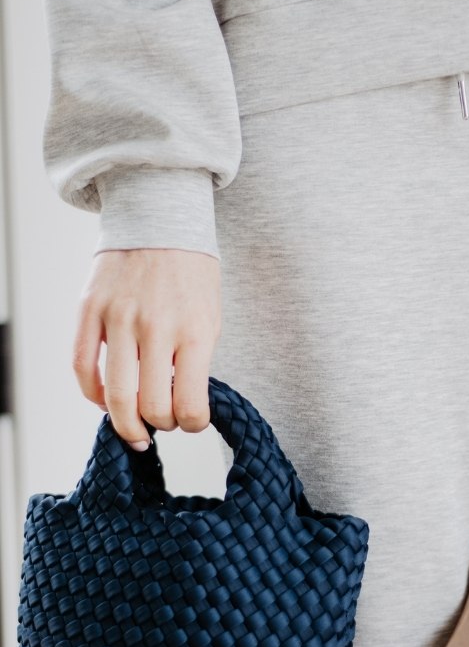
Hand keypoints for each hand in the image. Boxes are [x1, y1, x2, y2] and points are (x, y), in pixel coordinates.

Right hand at [72, 248, 221, 448]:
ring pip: (114, 396)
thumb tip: (178, 405)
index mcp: (193, 332)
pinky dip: (93, 394)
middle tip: (163, 421)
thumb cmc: (191, 276)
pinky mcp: (89, 309)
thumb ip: (196, 363)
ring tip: (135, 426)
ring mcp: (118, 317)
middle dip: (160, 425)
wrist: (160, 220)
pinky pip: (82, 367)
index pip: (190, 406)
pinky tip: (106, 400)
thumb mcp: (209, 319)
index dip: (192, 426)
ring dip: (126, 422)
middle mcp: (155, 327)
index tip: (192, 421)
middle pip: (150, 408)